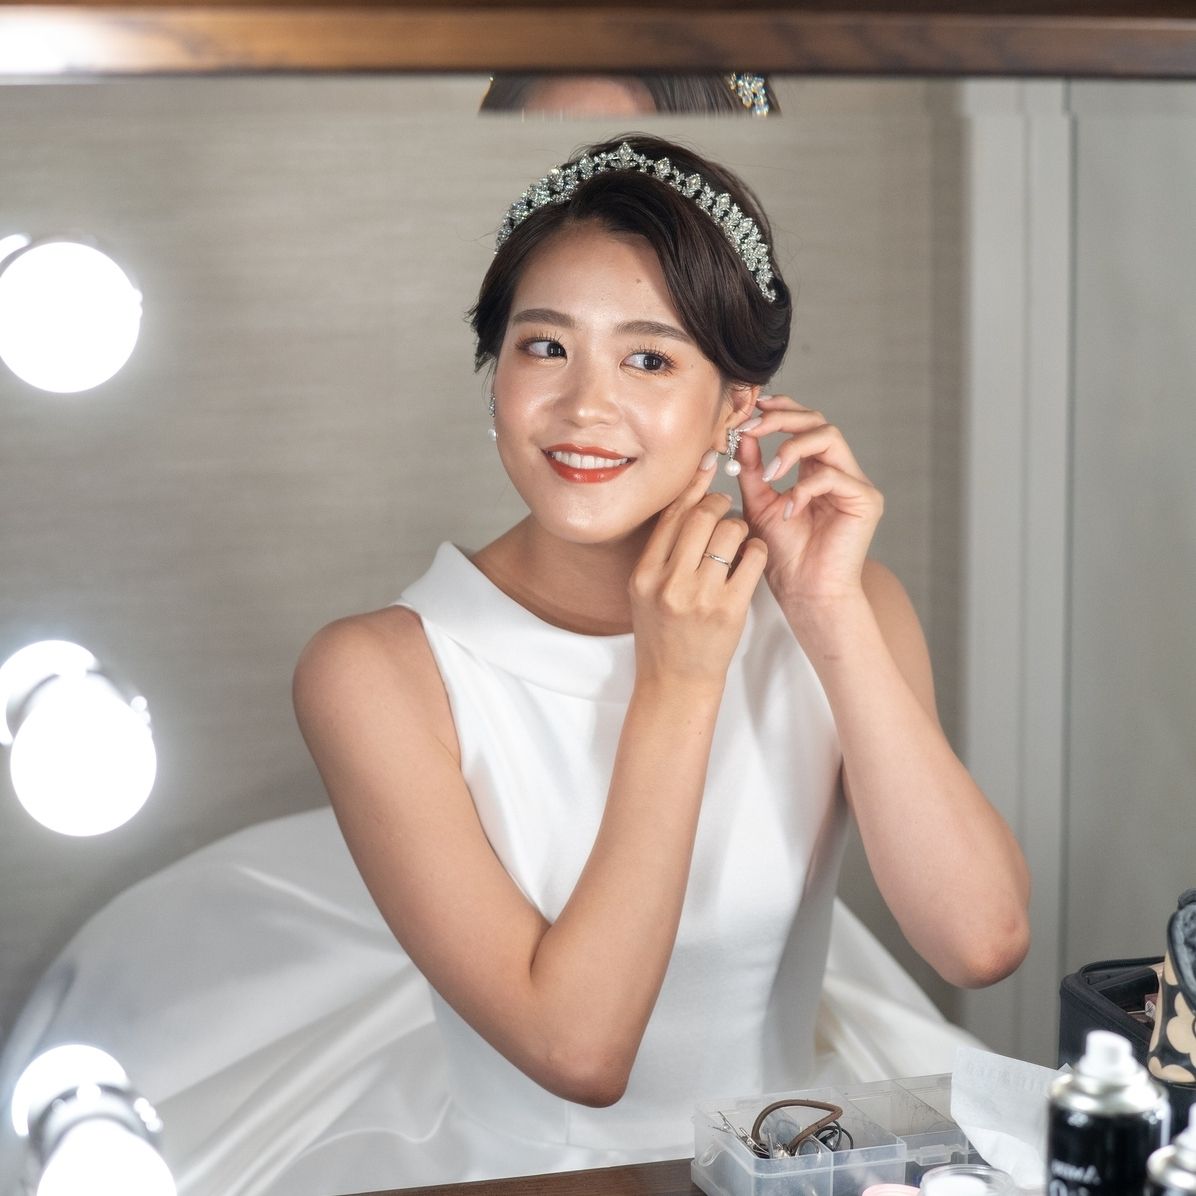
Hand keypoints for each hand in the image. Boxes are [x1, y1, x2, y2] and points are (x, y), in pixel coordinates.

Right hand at [629, 463, 767, 686]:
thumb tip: (688, 504)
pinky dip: (755, 549)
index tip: (706, 469)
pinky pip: (751, 559)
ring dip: (740, 526)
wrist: (675, 683)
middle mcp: (668, 583)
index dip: (691, 488)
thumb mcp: (646, 593)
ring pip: (729, 532)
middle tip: (725, 505)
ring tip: (738, 537)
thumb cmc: (663, 635)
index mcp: (644, 575)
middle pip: (699, 518)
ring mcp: (699, 597)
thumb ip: (661, 554)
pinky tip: (751, 556)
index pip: (670, 517)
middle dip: (718, 503)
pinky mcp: (729, 609)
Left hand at [735, 396, 882, 607]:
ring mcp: (855, 483)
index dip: (780, 409)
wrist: (804, 593)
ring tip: (770, 473)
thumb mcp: (758, 505)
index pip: (803, 423)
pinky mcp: (866, 500)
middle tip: (753, 429)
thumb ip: (752, 471)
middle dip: (782, 419)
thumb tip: (742, 436)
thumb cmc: (783, 555)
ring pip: (829, 436)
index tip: (751, 412)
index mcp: (814, 469)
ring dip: (793, 446)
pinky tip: (789, 509)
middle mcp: (838, 471)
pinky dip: (805, 487)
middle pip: (818, 421)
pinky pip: (834, 475)